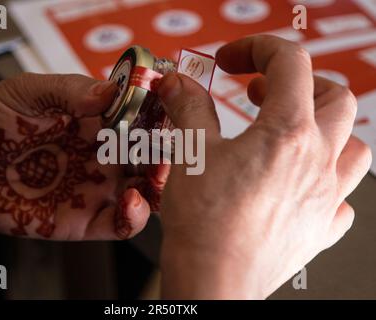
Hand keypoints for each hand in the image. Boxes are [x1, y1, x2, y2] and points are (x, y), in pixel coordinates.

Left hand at [0, 73, 165, 239]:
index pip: (138, 121)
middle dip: (166, 155)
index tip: (173, 113)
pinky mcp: (80, 221)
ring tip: (157, 176)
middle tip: (175, 150)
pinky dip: (133, 218)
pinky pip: (117, 225)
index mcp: (92, 124)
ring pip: (142, 193)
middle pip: (147, 159)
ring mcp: (92, 190)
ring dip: (158, 188)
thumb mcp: (27, 93)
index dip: (158, 118)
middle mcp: (98, 158)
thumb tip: (112, 92)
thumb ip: (70, 90)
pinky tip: (132, 202)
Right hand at [157, 36, 371, 298]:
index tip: (231, 60)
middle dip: (298, 85)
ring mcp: (324, 197)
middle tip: (260, 93)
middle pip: (336, 97)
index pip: (290, 63)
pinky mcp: (319, 227)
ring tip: (291, 132)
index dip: (256, 49)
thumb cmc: (205, 223)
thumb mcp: (191, 151)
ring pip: (353, 145)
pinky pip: (342, 197)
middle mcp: (317, 162)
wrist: (214, 280)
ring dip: (325, 128)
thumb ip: (189, 107)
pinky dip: (326, 182)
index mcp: (288, 134)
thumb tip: (178, 84)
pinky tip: (300, 185)